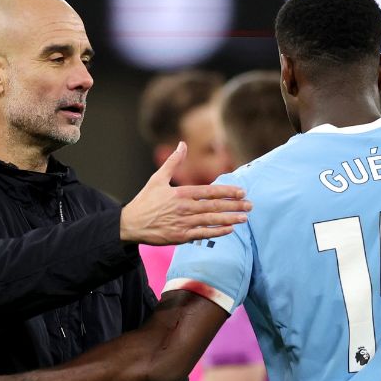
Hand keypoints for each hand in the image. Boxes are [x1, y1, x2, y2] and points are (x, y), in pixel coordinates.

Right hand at [120, 141, 251, 244]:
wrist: (130, 224)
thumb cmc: (145, 200)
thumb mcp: (157, 178)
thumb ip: (173, 162)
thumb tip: (182, 144)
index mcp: (180, 193)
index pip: (209, 192)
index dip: (226, 191)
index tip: (241, 191)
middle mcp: (184, 208)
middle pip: (214, 206)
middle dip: (234, 205)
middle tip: (250, 205)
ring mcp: (183, 223)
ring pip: (211, 221)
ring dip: (229, 218)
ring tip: (245, 217)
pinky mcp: (180, 236)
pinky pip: (202, 234)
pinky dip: (217, 232)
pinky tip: (230, 229)